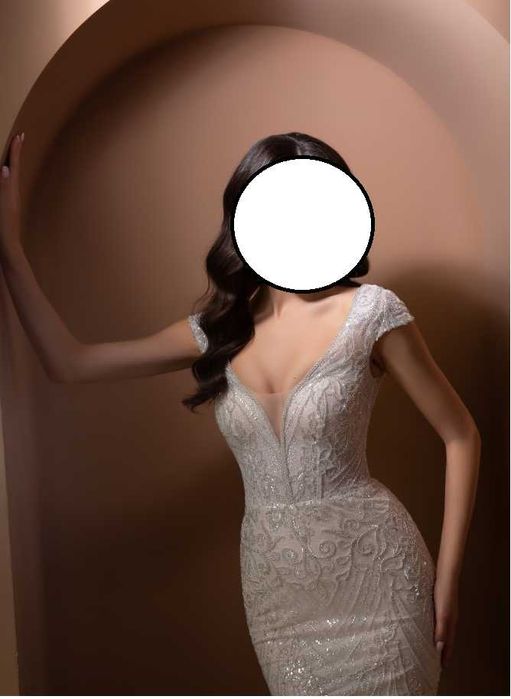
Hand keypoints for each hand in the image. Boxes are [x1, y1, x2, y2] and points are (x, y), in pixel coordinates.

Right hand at [0, 131, 24, 255]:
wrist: (7, 250)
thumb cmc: (4, 229)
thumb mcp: (3, 207)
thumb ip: (3, 187)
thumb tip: (5, 168)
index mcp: (11, 192)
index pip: (13, 167)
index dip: (15, 151)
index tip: (20, 135)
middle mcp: (12, 195)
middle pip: (14, 169)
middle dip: (16, 153)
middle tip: (19, 138)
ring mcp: (10, 202)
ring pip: (11, 178)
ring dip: (12, 164)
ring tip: (13, 153)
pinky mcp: (6, 209)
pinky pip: (7, 188)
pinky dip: (6, 178)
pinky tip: (5, 178)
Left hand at [433, 577, 458, 668]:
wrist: (446, 574)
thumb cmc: (443, 593)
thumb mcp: (442, 613)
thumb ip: (441, 629)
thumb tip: (439, 647)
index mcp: (451, 622)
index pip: (449, 643)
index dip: (446, 655)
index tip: (442, 667)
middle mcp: (450, 618)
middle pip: (447, 638)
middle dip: (442, 650)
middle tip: (436, 660)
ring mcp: (446, 611)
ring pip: (443, 629)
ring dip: (439, 639)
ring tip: (432, 646)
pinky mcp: (440, 604)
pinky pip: (438, 620)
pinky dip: (435, 627)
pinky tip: (428, 625)